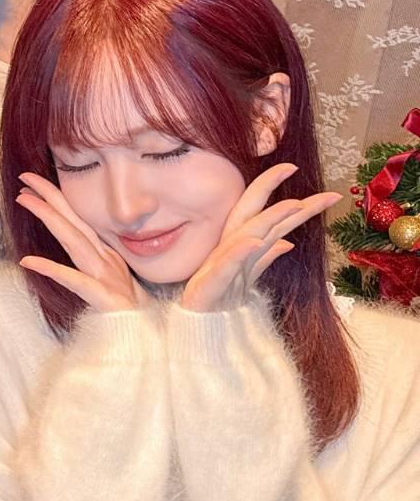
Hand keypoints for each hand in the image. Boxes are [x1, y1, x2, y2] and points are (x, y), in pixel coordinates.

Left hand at [15, 172, 147, 312]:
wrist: (149, 337)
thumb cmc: (128, 312)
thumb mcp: (108, 283)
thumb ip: (93, 263)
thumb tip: (74, 246)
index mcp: (103, 256)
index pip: (76, 222)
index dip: (56, 201)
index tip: (32, 185)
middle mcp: (102, 260)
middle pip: (73, 222)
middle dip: (50, 197)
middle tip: (25, 177)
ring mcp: (103, 276)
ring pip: (73, 240)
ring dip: (49, 217)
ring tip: (25, 200)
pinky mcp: (102, 296)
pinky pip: (73, 280)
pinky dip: (51, 269)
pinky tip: (27, 260)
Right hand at [179, 163, 340, 312]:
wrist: (198, 330)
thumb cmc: (219, 300)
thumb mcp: (246, 278)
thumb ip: (265, 259)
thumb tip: (287, 243)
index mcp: (239, 246)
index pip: (261, 215)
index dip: (279, 195)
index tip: (303, 176)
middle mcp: (231, 249)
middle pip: (255, 216)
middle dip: (275, 193)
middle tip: (298, 170)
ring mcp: (221, 265)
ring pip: (246, 236)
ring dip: (268, 218)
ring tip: (293, 204)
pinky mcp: (212, 284)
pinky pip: (227, 266)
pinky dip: (241, 252)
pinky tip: (254, 242)